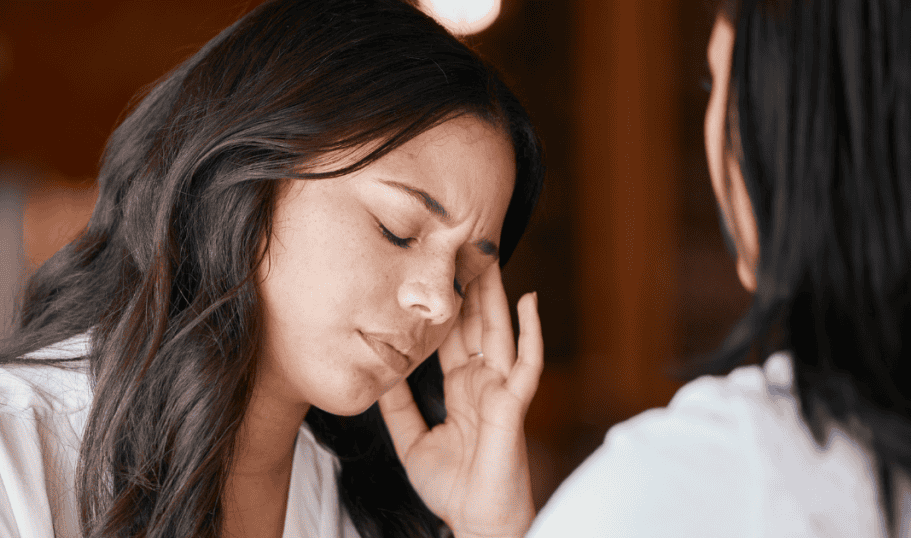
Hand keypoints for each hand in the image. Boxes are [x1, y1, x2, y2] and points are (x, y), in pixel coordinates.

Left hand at [378, 263, 542, 537]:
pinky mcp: (514, 404)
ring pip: (498, 331)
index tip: (433, 270)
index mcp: (460, 387)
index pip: (451, 336)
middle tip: (461, 245)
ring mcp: (500, 389)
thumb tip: (379, 369)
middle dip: (470, 286)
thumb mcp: (411, 440)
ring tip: (490, 256)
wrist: (475, 522)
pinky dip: (532, 331)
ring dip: (497, 293)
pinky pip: (527, 363)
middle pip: (474, 323)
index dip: (444, 304)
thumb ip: (397, 405)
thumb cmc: (451, 486)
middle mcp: (481, 381)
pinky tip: (530, 301)